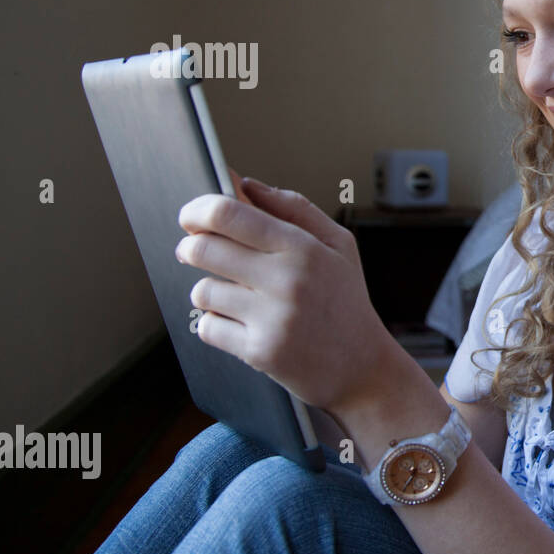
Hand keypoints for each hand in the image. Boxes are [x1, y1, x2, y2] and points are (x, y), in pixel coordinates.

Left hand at [176, 171, 396, 414]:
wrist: (364, 368)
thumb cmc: (346, 302)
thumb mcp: (338, 245)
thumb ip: (294, 208)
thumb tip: (246, 184)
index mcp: (303, 248)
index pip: (229, 214)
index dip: (198, 209)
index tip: (191, 215)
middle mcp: (286, 281)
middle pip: (203, 248)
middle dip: (190, 247)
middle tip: (195, 250)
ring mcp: (272, 318)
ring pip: (202, 290)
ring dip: (208, 291)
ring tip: (234, 296)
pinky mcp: (259, 351)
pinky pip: (208, 327)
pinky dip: (216, 324)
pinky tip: (242, 325)